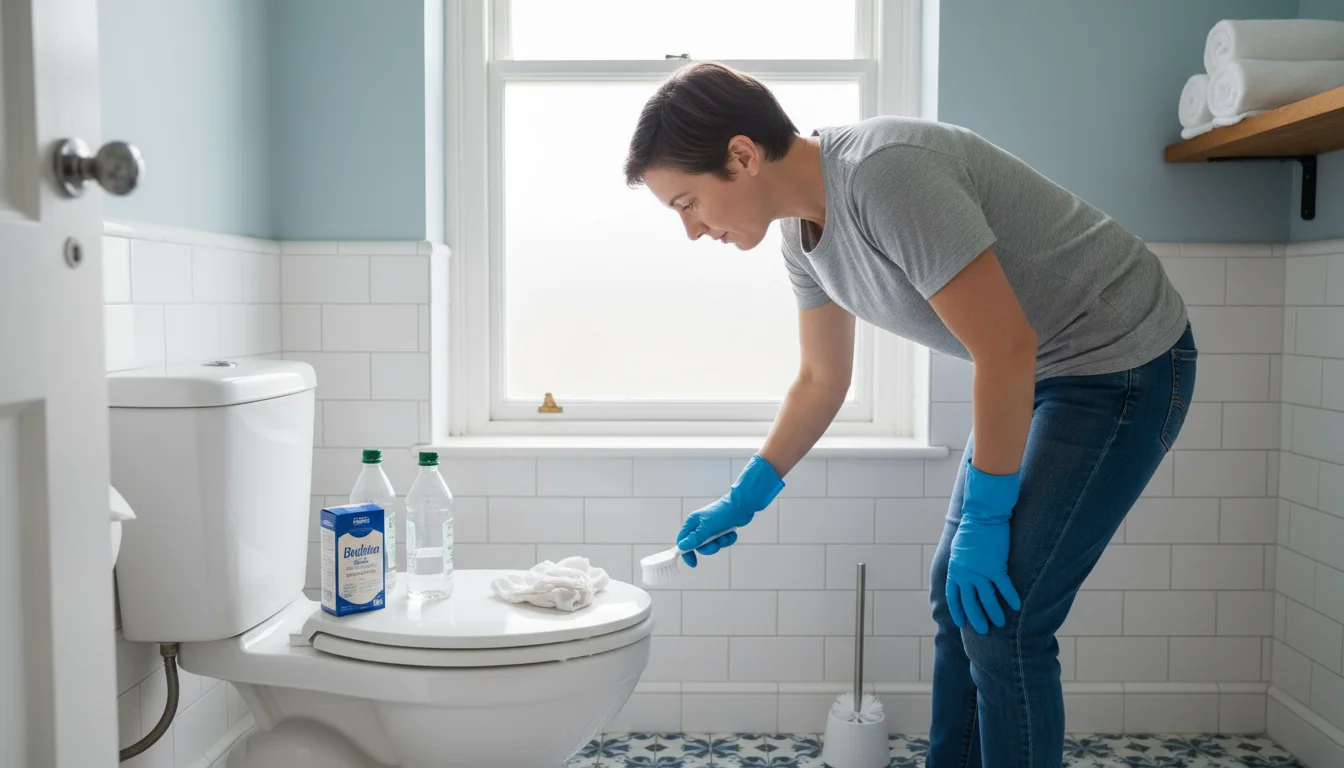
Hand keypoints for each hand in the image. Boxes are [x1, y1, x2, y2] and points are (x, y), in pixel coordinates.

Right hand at [675, 454, 783, 567]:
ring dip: (721, 543)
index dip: (686, 552)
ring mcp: (711, 528)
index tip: (694, 563)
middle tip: (717, 544)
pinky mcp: (721, 530)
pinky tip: (732, 532)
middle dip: (710, 547)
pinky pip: (722, 542)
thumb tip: (681, 547)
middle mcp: (700, 526)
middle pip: (699, 546)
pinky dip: (728, 539)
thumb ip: (695, 539)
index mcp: (693, 522)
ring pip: (712, 545)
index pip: (683, 540)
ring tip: (726, 534)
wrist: (742, 505)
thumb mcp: (707, 528)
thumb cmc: (723, 513)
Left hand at [946, 462, 1021, 633]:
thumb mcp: (959, 548)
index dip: (957, 611)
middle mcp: (966, 574)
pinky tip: (1016, 607)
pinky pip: (1004, 587)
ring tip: (1000, 624)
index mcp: (955, 570)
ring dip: (994, 613)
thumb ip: (960, 563)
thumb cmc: (971, 528)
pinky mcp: (996, 567)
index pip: (953, 596)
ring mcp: (980, 571)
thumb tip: (962, 572)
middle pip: (970, 602)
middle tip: (982, 631)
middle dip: (976, 618)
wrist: (982, 515)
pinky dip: (1010, 597)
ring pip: (988, 599)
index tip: (961, 623)